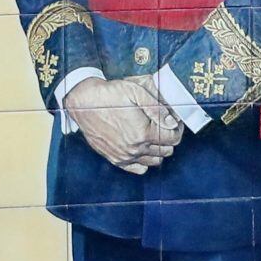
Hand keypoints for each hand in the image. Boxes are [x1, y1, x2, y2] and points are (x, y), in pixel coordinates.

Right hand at [64, 76, 183, 173]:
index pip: (173, 138)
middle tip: (165, 126)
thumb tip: (172, 122)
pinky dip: (144, 161)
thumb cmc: (109, 95)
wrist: (83, 103)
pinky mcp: (115, 158)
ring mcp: (125, 156)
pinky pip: (138, 168)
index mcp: (143, 132)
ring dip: (158, 149)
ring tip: (153, 135)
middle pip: (166, 151)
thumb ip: (157, 109)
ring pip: (154, 161)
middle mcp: (135, 148)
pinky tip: (142, 148)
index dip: (177, 129)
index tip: (174, 121)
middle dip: (169, 138)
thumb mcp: (136, 92)